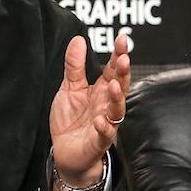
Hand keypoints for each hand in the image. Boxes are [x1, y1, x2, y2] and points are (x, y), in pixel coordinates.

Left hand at [49, 33, 128, 183]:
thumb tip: (78, 39)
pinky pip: (105, 134)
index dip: (118, 54)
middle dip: (123, 73)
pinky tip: (100, 120)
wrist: (66, 152)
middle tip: (124, 58)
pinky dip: (104, 128)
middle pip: (120, 86)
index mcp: (100, 91)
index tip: (123, 38)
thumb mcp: (69, 88)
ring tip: (114, 85)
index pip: (113, 70)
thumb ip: (74, 66)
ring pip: (117, 110)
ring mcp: (105, 123)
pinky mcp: (98, 141)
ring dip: (117, 98)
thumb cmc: (71, 120)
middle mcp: (106, 105)